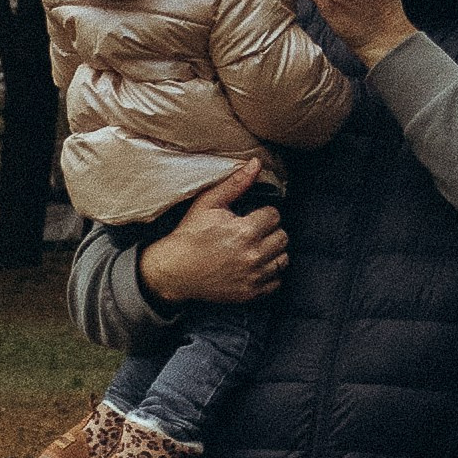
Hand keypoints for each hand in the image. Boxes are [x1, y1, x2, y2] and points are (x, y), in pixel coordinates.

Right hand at [136, 162, 288, 306]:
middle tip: (254, 232)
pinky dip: (270, 274)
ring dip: (273, 252)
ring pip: (283, 259)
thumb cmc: (190, 235)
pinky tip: (255, 266)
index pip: (275, 216)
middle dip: (271, 232)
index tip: (252, 217)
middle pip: (282, 237)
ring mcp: (253, 276)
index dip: (263, 214)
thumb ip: (236, 183)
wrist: (174, 270)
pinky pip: (277, 281)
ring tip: (256, 248)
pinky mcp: (251, 293)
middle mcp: (253, 255)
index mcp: (245, 231)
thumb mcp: (208, 203)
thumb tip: (257, 163)